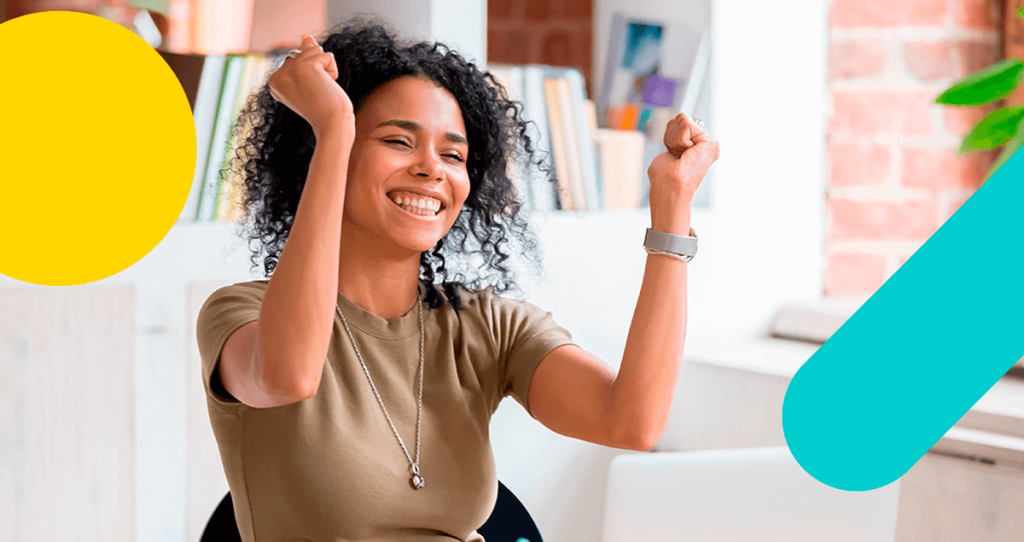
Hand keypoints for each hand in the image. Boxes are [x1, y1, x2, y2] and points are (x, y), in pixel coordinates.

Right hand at [268, 34, 353, 139]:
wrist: (331, 125)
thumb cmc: (323, 108)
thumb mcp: (310, 80)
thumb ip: (304, 57)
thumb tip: (306, 37)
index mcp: (274, 82)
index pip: (296, 60)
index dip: (310, 74)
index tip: (309, 94)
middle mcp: (277, 75)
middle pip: (303, 53)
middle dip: (317, 69)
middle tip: (316, 92)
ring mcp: (289, 70)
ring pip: (314, 51)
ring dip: (325, 69)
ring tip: (321, 89)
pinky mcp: (305, 66)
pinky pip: (327, 56)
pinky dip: (333, 71)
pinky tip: (327, 87)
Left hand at [646, 113, 719, 231]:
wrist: (671, 189)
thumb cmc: (665, 178)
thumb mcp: (666, 154)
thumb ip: (673, 141)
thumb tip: (673, 133)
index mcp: (697, 147)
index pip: (677, 123)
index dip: (669, 137)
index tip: (673, 155)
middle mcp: (706, 144)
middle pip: (680, 118)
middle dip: (671, 136)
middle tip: (677, 156)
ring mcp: (710, 143)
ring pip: (683, 119)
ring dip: (674, 139)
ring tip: (680, 157)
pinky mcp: (711, 143)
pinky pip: (686, 124)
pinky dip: (678, 140)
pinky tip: (684, 154)